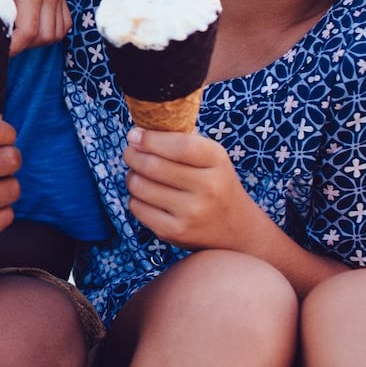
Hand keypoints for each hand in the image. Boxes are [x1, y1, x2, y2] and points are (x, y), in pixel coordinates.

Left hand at [0, 0, 69, 51]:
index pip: (28, 32)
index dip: (13, 47)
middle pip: (44, 37)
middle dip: (25, 45)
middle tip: (6, 41)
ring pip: (56, 34)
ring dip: (38, 41)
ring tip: (18, 34)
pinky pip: (65, 25)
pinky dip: (50, 33)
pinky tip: (32, 27)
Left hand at [123, 126, 264, 250]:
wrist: (234, 228)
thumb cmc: (214, 183)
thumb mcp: (211, 157)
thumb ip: (182, 140)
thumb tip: (138, 134)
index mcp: (217, 162)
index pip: (180, 146)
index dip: (150, 139)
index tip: (134, 135)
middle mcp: (208, 188)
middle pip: (152, 165)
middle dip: (132, 155)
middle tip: (130, 153)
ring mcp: (192, 213)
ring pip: (139, 186)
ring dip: (132, 176)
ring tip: (138, 174)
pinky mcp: (174, 232)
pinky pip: (137, 207)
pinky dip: (135, 198)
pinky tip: (146, 196)